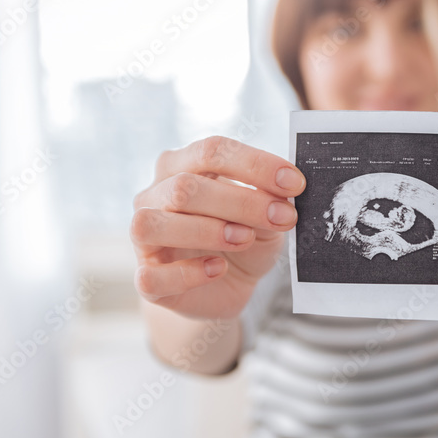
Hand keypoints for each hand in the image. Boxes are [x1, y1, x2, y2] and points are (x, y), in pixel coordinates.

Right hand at [130, 136, 304, 319]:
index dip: (254, 164)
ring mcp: (143, 238)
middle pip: (185, 186)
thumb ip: (269, 199)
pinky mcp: (146, 278)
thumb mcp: (264, 215)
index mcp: (182, 166)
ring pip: (151, 224)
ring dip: (205, 231)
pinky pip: (150, 276)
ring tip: (245, 239)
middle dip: (240, 202)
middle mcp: (154, 196)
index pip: (211, 151)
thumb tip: (285, 189)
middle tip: (281, 217)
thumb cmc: (244, 238)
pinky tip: (218, 269)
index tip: (293, 183)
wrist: (229, 285)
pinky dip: (188, 273)